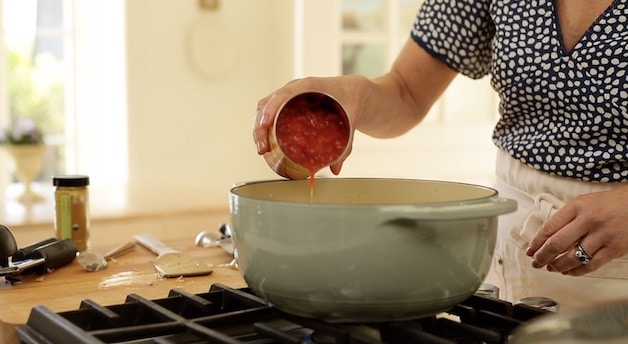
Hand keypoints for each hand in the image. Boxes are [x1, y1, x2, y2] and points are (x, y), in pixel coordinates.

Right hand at [253, 75, 368, 175]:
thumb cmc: (351, 99)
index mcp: (308, 86)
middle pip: (268, 103)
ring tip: (262, 149)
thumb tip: (336, 169)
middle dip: (260, 126)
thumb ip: (347, 144)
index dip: (271, 109)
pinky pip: (269, 111)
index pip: (283, 94)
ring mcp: (288, 95)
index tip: (265, 125)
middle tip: (263, 148)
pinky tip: (264, 142)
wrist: (353, 90)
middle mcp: (294, 88)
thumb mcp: (351, 120)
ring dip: (259, 128)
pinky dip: (263, 126)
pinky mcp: (287, 103)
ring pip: (265, 107)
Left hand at [526, 186, 627, 275]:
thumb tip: (546, 238)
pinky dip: (576, 271)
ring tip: (551, 268)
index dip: (536, 242)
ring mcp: (602, 235)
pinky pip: (591, 265)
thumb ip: (566, 217)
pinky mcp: (615, 248)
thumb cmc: (608, 203)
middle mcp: (588, 220)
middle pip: (557, 244)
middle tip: (536, 263)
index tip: (530, 251)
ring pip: (572, 257)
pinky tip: (569, 271)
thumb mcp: (583, 203)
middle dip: (542, 257)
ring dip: (558, 266)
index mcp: (577, 206)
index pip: (549, 227)